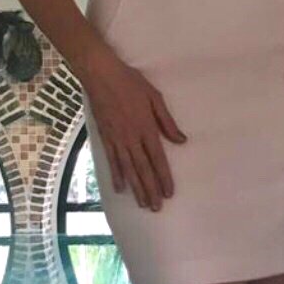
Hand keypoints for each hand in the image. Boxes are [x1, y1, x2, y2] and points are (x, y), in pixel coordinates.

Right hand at [83, 57, 187, 210]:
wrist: (102, 75)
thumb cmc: (131, 83)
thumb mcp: (155, 97)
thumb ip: (167, 122)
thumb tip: (181, 141)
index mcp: (147, 128)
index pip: (158, 158)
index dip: (164, 177)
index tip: (169, 193)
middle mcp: (132, 138)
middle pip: (143, 169)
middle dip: (151, 190)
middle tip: (157, 207)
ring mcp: (117, 139)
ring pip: (128, 169)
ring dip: (136, 188)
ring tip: (143, 204)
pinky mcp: (104, 138)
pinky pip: (111, 161)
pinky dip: (116, 176)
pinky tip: (120, 189)